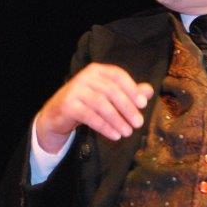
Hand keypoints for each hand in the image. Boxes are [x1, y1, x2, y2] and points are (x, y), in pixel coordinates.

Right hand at [35, 62, 153, 151]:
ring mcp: (75, 90)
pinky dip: (104, 127)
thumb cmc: (88, 103)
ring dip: (117, 120)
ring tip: (128, 133)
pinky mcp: (68, 105)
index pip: (118, 75)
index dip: (132, 89)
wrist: (57, 115)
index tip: (143, 104)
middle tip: (139, 123)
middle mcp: (85, 76)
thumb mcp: (109, 96)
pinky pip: (89, 116)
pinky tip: (115, 136)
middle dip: (127, 108)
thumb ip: (129, 93)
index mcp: (98, 70)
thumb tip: (149, 91)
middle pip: (111, 91)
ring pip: (101, 104)